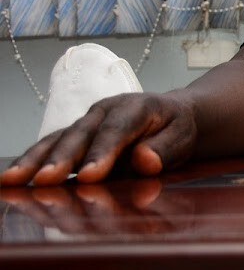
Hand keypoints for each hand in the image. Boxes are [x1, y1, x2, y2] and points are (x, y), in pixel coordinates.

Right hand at [0, 92, 197, 186]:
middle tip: (46, 181)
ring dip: (36, 160)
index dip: (103, 153)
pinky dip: (32, 161)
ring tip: (14, 181)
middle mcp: (106, 110)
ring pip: (60, 139)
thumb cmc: (175, 129)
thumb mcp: (181, 137)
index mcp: (136, 107)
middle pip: (82, 134)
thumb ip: (164, 149)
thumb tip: (144, 161)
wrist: (171, 115)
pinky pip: (51, 146)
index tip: (91, 176)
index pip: (118, 131)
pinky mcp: (76, 134)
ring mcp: (87, 121)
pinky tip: (13, 179)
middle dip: (63, 158)